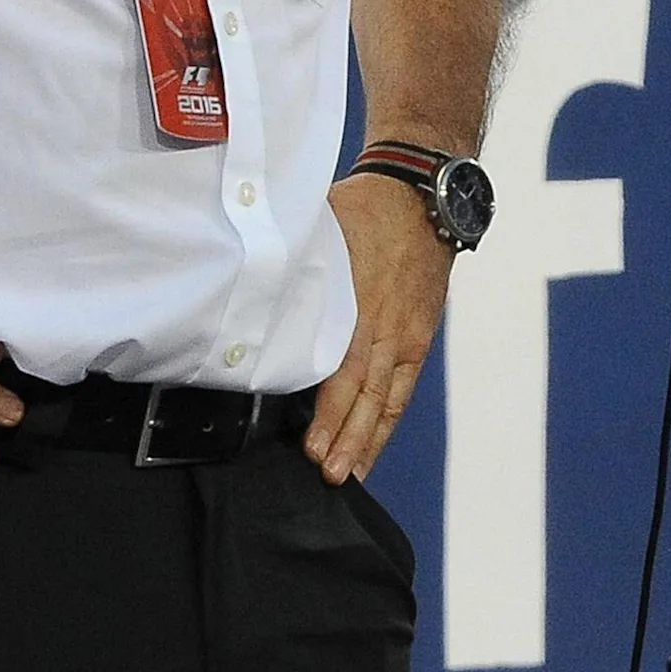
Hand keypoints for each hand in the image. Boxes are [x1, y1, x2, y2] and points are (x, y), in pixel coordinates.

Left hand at [307, 171, 455, 482]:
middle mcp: (387, 326)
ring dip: (367, 439)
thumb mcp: (324, 229)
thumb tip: (247, 284)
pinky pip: (403, 387)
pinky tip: (372, 446)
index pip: (345, 369)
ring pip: (387, 399)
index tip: (312, 445)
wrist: (423, 195)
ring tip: (350, 476)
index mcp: (362, 303)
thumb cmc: (365, 209)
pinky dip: (387, 420)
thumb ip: (294, 265)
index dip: (330, 411)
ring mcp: (407, 334)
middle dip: (347, 438)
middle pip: (367, 394)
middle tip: (329, 475)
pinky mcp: (418, 336)